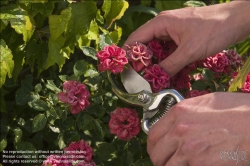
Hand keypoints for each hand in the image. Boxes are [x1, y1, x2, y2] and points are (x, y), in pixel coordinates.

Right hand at [123, 1, 249, 76]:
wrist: (238, 21)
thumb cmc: (214, 30)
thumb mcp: (190, 50)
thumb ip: (170, 66)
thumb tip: (153, 80)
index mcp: (160, 23)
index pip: (136, 39)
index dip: (129, 55)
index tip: (124, 71)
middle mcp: (163, 26)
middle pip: (145, 45)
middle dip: (142, 62)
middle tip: (139, 79)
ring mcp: (173, 32)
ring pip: (157, 49)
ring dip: (154, 63)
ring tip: (151, 79)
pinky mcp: (181, 38)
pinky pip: (168, 51)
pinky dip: (165, 61)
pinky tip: (165, 72)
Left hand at [147, 92, 249, 165]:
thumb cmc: (239, 110)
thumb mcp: (207, 102)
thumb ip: (186, 113)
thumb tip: (177, 121)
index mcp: (179, 113)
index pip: (152, 134)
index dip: (154, 144)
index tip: (158, 149)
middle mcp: (180, 131)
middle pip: (155, 153)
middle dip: (160, 159)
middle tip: (167, 160)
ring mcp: (189, 151)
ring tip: (181, 164)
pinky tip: (193, 165)